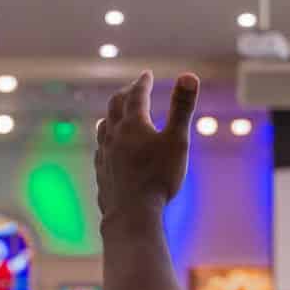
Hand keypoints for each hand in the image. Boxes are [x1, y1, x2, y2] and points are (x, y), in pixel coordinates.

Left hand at [95, 70, 198, 224]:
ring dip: (111, 115)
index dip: (143, 83)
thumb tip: (189, 74)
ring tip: (115, 114)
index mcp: (133, 124)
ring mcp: (105, 154)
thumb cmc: (158, 178)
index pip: (137, 95)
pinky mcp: (102, 172)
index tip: (146, 74)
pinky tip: (107, 148)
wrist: (132, 214)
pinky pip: (100, 149)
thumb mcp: (177, 140)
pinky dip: (105, 139)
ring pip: (104, 127)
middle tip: (133, 88)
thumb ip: (182, 107)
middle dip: (125, 94)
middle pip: (115, 107)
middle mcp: (114, 135)